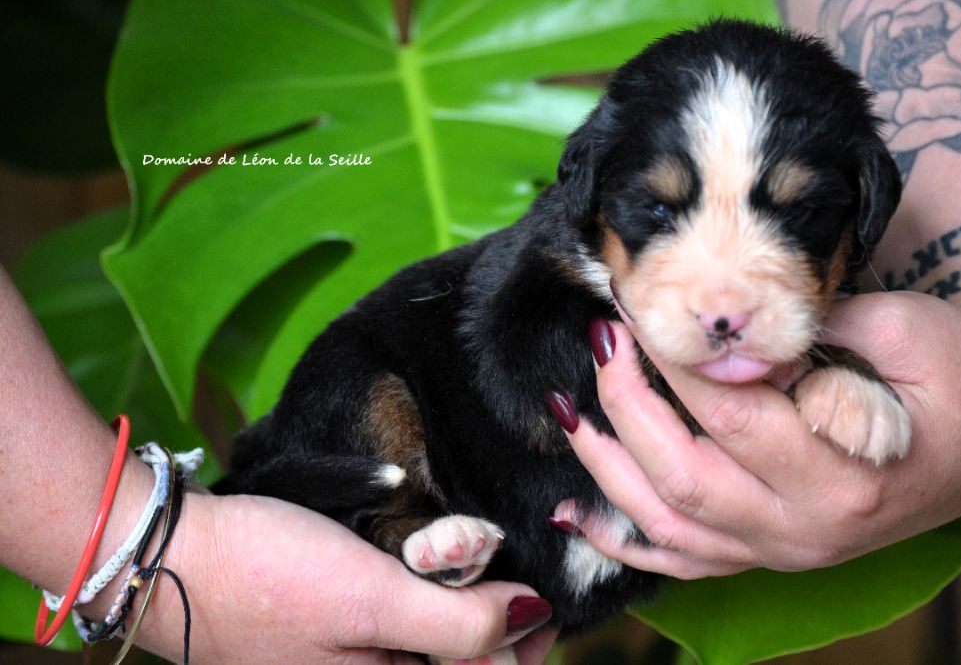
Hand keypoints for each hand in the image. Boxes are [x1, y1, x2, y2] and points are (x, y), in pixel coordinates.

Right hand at [119, 492, 556, 663]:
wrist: (166, 554)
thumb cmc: (265, 577)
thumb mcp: (370, 601)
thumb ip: (456, 624)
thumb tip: (534, 618)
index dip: (527, 646)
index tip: (547, 593)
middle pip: (459, 663)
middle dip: (496, 621)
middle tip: (511, 567)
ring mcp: (345, 658)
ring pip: (430, 642)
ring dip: (462, 605)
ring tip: (479, 560)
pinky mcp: (328, 629)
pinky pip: (397, 623)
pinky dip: (424, 594)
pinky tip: (432, 561)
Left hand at [558, 292, 960, 576]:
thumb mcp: (904, 330)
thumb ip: (812, 330)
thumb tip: (722, 327)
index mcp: (845, 473)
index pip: (730, 413)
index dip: (672, 360)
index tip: (637, 309)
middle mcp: (807, 528)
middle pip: (683, 475)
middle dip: (625, 406)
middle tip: (602, 341)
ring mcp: (786, 551)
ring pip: (670, 527)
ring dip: (606, 469)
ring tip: (566, 411)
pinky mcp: (773, 554)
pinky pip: (684, 562)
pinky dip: (624, 540)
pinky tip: (575, 513)